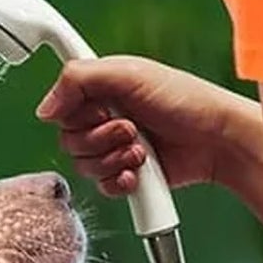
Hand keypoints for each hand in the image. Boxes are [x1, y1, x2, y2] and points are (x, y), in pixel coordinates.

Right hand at [37, 55, 262, 197]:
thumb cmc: (186, 101)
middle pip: (69, 140)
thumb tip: (45, 107)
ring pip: (83, 166)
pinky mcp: (124, 177)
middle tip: (130, 128)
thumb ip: (79, 78)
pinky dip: (119, 182)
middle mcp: (104, 120)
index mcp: (101, 91)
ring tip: (142, 149)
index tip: (99, 106)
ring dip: (113, 159)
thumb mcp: (130, 74)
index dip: (74, 112)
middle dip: (99, 138)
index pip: (61, 107)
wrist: (216, 140)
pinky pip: (101, 188)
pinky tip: (139, 172)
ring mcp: (113, 150)